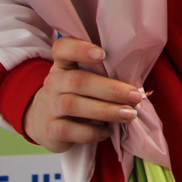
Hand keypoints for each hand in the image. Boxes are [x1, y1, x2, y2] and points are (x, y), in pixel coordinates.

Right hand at [23, 36, 142, 152]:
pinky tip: (107, 132)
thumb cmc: (76, 94)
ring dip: (106, 111)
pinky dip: (92, 132)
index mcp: (63, 65)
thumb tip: (138, 85)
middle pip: (78, 81)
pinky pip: (71, 130)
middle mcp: (54, 82)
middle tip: (135, 97)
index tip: (102, 54)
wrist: (44, 120)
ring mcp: (50, 106)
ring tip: (129, 115)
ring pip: (74, 105)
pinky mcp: (51, 130)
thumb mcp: (84, 78)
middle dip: (111, 89)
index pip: (63, 49)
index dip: (80, 49)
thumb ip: (103, 75)